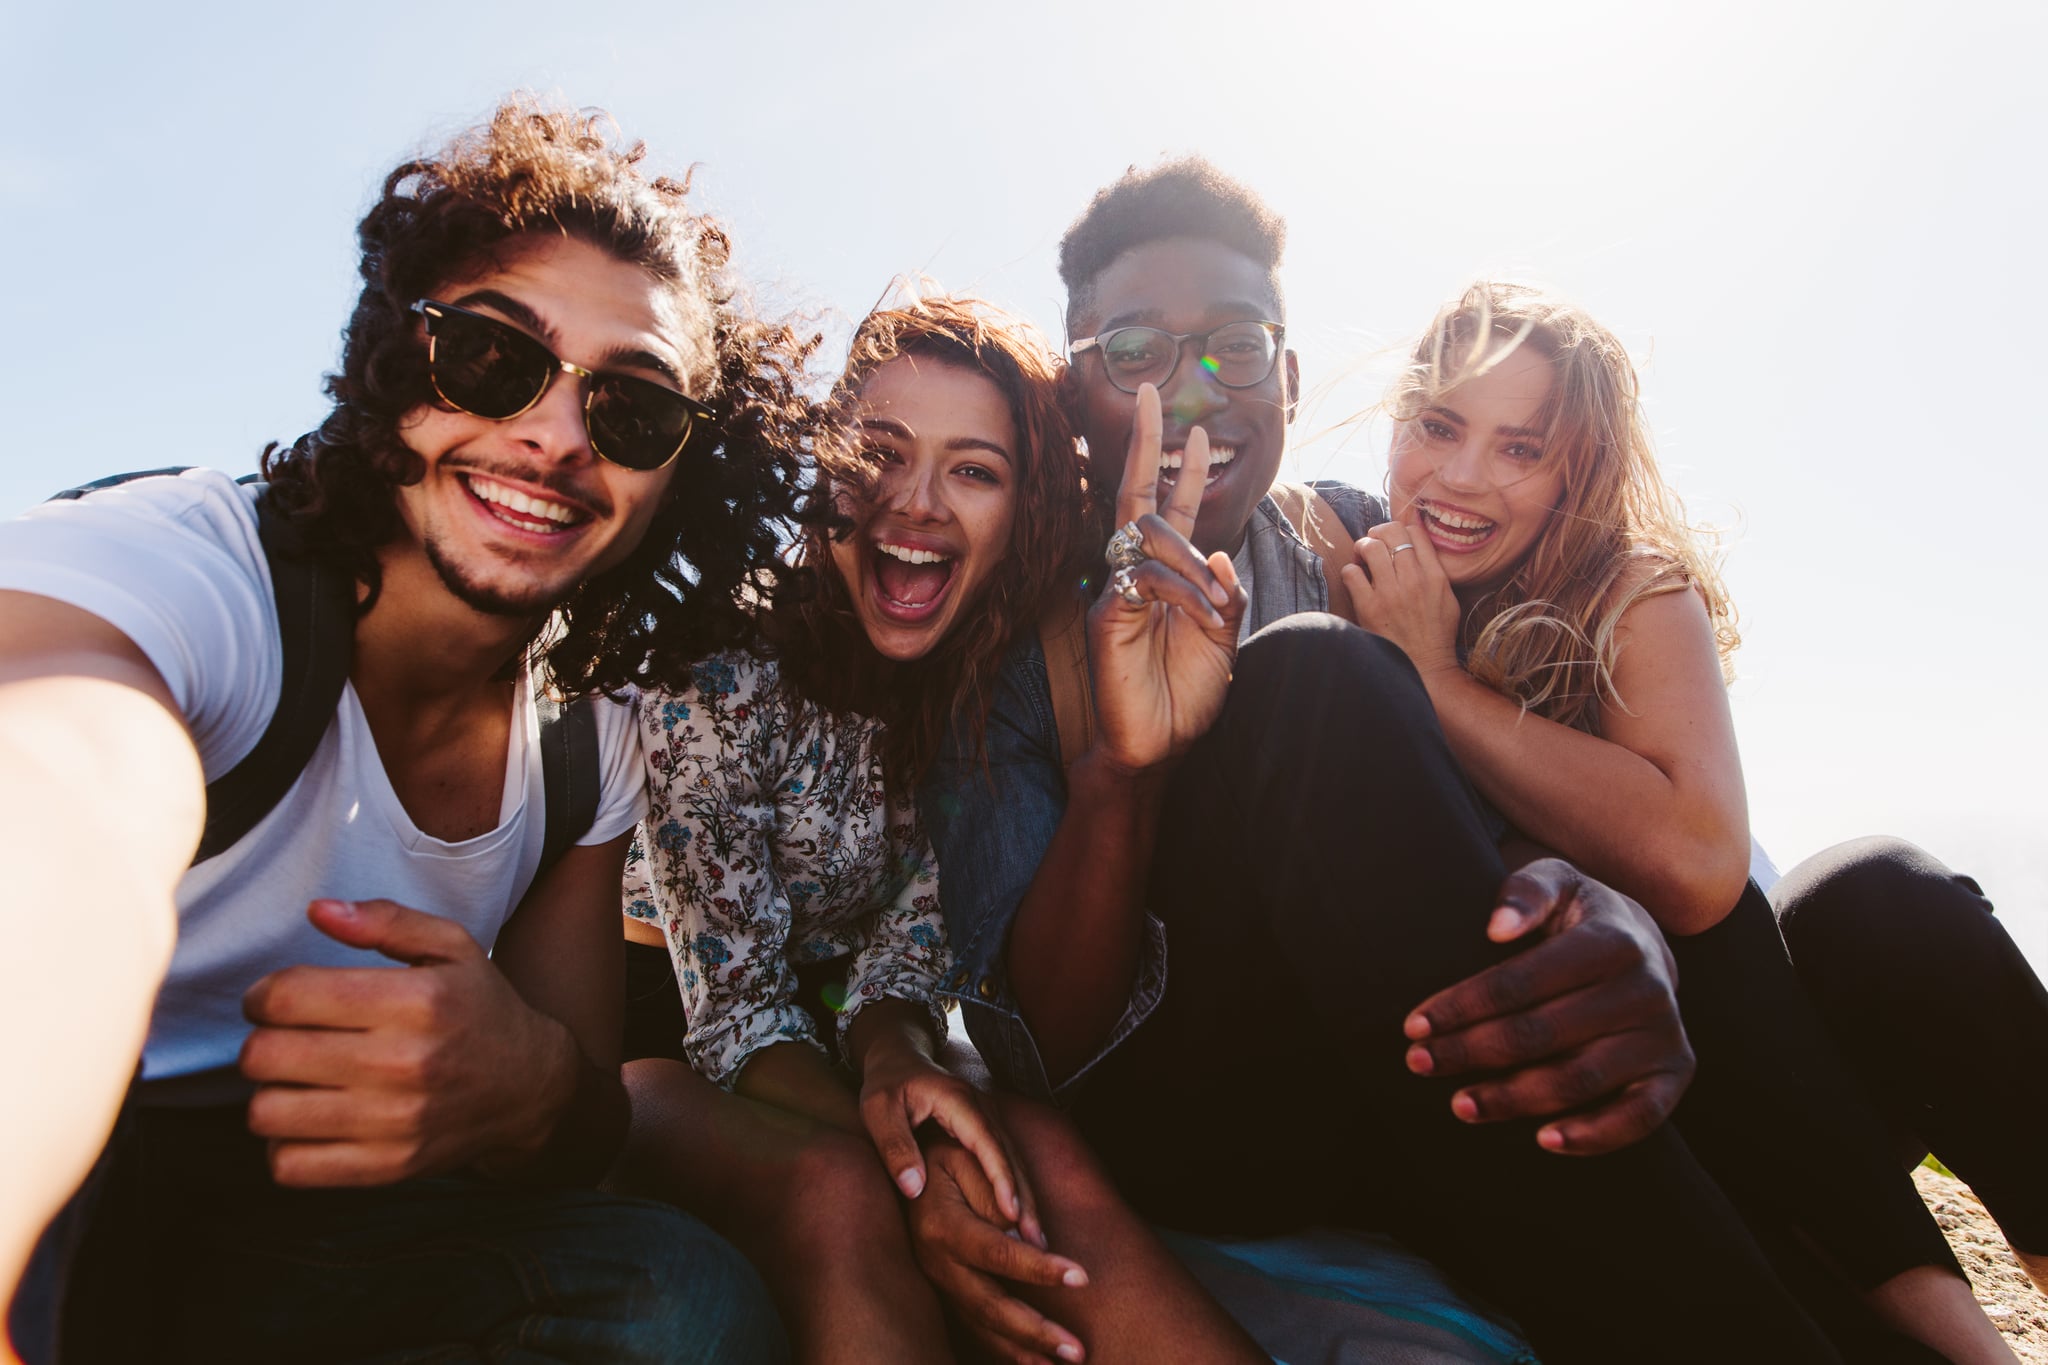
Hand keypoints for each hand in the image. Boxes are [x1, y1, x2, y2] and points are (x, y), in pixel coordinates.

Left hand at [239, 898, 578, 1185]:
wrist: (529, 1087)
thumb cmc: (478, 1009)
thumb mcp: (451, 947)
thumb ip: (385, 921)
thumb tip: (318, 911)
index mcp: (415, 1000)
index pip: (288, 996)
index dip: (263, 994)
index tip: (276, 1000)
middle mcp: (404, 1062)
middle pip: (266, 1055)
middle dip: (262, 1041)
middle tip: (285, 1039)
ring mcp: (394, 1122)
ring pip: (268, 1113)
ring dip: (271, 1094)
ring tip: (298, 1081)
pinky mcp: (387, 1167)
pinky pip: (291, 1167)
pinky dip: (286, 1144)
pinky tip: (312, 1120)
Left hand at [859, 1038, 1044, 1247]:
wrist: (900, 1057)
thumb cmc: (886, 1084)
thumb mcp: (878, 1111)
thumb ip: (895, 1147)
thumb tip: (914, 1190)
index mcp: (958, 1101)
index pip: (986, 1143)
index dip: (1000, 1179)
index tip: (1011, 1214)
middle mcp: (982, 1107)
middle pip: (1011, 1155)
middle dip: (1026, 1198)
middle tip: (1035, 1241)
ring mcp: (989, 1116)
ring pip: (1015, 1159)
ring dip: (1028, 1198)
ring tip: (1037, 1240)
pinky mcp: (987, 1127)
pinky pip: (1008, 1159)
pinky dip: (1019, 1188)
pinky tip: (1024, 1218)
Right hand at [904, 1137, 1089, 1364]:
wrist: (902, 1170)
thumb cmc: (942, 1155)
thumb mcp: (966, 1157)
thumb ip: (999, 1190)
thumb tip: (1029, 1234)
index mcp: (943, 1227)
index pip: (998, 1254)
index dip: (1040, 1268)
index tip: (1081, 1276)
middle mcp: (938, 1264)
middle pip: (990, 1305)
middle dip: (1036, 1331)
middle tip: (1077, 1349)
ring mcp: (939, 1284)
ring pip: (982, 1327)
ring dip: (1023, 1349)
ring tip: (1063, 1364)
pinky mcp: (944, 1295)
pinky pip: (975, 1330)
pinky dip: (1005, 1350)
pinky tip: (1034, 1361)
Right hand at [1088, 383, 1248, 773]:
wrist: (1159, 746)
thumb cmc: (1186, 693)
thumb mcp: (1223, 637)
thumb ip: (1224, 591)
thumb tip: (1220, 547)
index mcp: (1164, 575)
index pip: (1164, 506)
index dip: (1172, 464)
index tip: (1188, 424)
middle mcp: (1134, 576)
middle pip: (1137, 498)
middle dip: (1152, 448)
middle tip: (1164, 402)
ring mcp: (1116, 594)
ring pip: (1149, 538)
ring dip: (1195, 561)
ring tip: (1219, 605)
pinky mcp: (1106, 619)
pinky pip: (1145, 582)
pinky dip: (1184, 594)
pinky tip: (1206, 618)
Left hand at [1341, 517, 1460, 676]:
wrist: (1424, 667)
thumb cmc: (1436, 633)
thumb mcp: (1447, 597)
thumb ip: (1435, 569)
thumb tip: (1418, 543)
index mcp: (1435, 576)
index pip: (1416, 532)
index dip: (1401, 529)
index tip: (1393, 538)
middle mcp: (1414, 580)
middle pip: (1392, 533)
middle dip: (1378, 532)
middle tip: (1373, 542)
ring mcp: (1391, 593)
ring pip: (1370, 547)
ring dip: (1362, 547)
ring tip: (1362, 556)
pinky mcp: (1369, 607)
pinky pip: (1351, 573)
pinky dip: (1350, 571)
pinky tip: (1355, 579)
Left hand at [1401, 858, 1694, 1155]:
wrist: (1643, 941)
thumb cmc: (1578, 914)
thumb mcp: (1555, 881)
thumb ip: (1526, 891)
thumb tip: (1497, 926)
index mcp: (1612, 940)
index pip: (1523, 982)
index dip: (1464, 1006)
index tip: (1415, 1025)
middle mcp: (1646, 989)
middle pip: (1542, 1034)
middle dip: (1472, 1052)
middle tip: (1420, 1063)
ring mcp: (1664, 1036)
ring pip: (1579, 1080)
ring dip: (1514, 1099)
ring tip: (1461, 1105)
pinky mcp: (1675, 1074)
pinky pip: (1638, 1118)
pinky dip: (1593, 1135)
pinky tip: (1544, 1140)